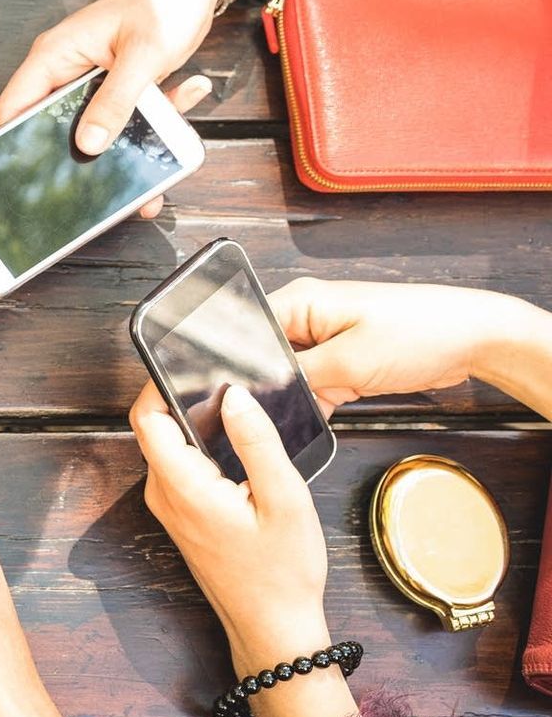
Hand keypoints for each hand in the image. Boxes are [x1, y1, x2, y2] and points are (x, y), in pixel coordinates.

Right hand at [0, 0, 220, 217]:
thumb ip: (115, 100)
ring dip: (128, 138)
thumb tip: (89, 143)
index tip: (34, 169)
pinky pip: (126, 118)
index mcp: (54, 56)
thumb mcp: (142, 54)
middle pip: (54, 125)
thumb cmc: (162, 1)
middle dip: (82, 151)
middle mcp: (67, 71)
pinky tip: (183, 97)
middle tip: (106, 171)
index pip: (14, 107)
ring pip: (95, 128)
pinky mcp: (117, 89)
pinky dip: (155, 121)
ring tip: (158, 142)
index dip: (16, 141)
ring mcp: (92, 82)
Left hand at [130, 382, 357, 716]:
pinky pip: (179, 467)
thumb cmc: (282, 573)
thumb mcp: (283, 499)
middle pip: (155, 428)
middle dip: (181, 397)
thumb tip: (234, 396)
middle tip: (223, 378)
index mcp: (182, 487)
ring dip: (193, 423)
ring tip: (235, 405)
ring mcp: (170, 507)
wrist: (272, 627)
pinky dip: (199, 447)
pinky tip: (235, 442)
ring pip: (168, 447)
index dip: (159, 384)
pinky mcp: (182, 515)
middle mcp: (164, 495)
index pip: (147, 418)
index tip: (190, 363)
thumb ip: (257, 442)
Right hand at [268, 278, 551, 413]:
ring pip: (290, 374)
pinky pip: (313, 382)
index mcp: (300, 301)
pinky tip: (321, 415)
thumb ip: (298, 376)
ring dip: (298, 396)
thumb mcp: (349, 362)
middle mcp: (308, 315)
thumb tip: (260, 390)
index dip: (241, 366)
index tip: (243, 395)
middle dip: (272, 384)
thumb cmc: (422, 332)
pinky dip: (316, 401)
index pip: (248, 332)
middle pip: (266, 356)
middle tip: (279, 408)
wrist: (475, 340)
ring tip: (311, 407)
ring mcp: (325, 337)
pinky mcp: (341, 357)